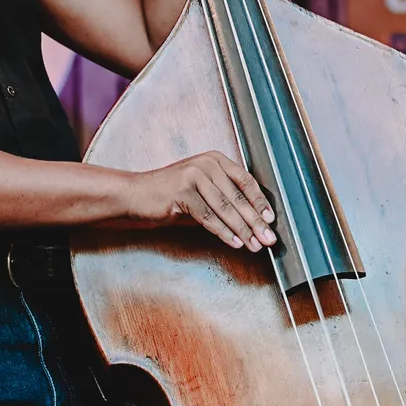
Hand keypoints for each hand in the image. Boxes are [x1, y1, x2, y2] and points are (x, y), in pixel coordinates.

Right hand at [125, 152, 275, 252]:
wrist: (135, 195)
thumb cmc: (169, 196)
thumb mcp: (201, 191)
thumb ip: (223, 199)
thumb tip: (251, 220)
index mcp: (215, 160)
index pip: (245, 181)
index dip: (260, 202)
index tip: (271, 220)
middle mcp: (207, 164)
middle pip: (238, 197)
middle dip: (256, 222)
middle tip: (269, 239)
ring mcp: (194, 176)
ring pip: (226, 209)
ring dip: (243, 230)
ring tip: (255, 245)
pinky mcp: (183, 192)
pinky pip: (209, 217)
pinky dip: (224, 232)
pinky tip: (235, 243)